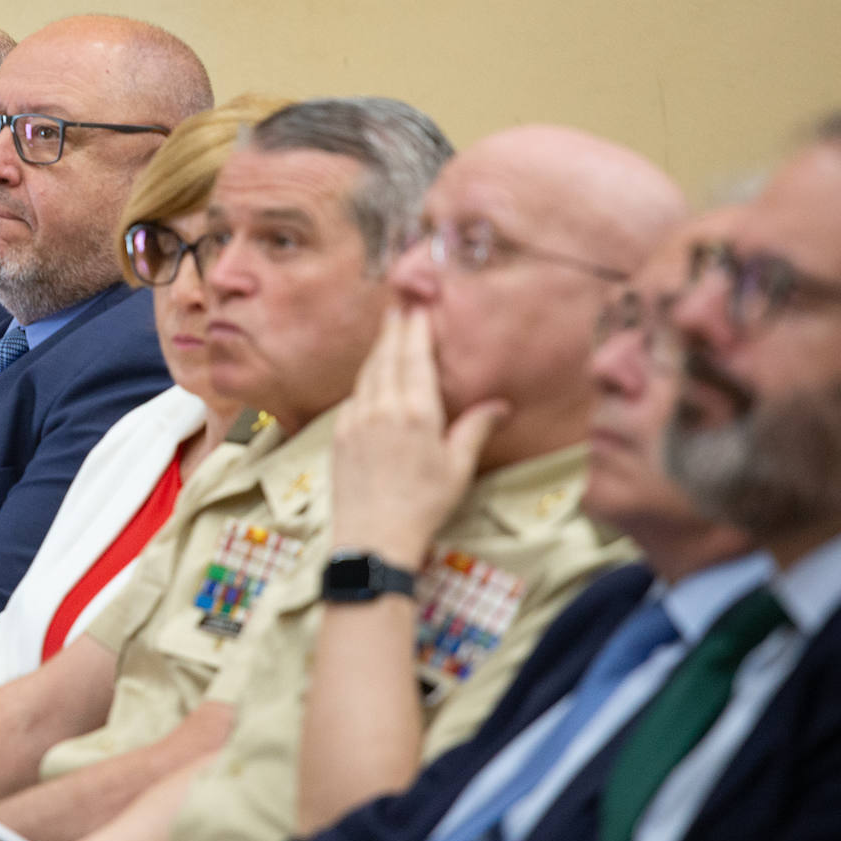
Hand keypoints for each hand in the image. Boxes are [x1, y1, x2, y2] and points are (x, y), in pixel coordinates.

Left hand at [331, 307, 508, 569]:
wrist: (372, 538)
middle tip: (399, 302)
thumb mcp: (458, 468)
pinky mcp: (339, 433)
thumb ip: (475, 429)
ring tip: (387, 331)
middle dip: (394, 327)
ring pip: (367, 373)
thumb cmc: (423, 506)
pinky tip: (371, 378)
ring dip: (378, 349)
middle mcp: (382, 407)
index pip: (415, 356)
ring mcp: (355, 419)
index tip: (418, 304)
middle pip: (387, 356)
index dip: (416, 327)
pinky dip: (365, 380)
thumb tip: (501, 404)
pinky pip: (354, 396)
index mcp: (416, 411)